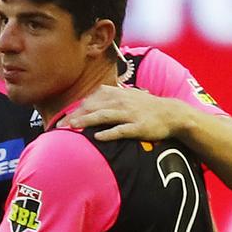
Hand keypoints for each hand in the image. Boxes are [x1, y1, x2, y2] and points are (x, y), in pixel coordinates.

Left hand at [58, 84, 182, 140]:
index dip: (74, 111)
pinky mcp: (138, 126)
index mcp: (115, 94)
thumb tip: (88, 102)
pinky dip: (109, 133)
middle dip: (75, 116)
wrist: (172, 113)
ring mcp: (129, 114)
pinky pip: (121, 130)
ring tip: (73, 127)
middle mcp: (120, 102)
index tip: (60, 121)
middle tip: (59, 126)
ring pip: (104, 116)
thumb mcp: (126, 96)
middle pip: (92, 108)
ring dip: (87, 121)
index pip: (89, 101)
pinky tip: (98, 137)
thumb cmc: (145, 106)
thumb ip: (107, 97)